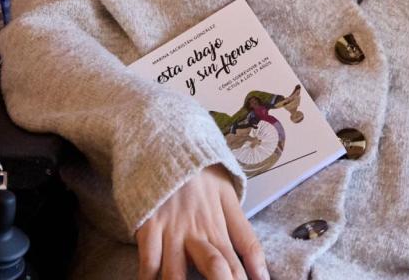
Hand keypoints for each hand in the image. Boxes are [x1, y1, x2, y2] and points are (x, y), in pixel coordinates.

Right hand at [136, 166, 267, 279]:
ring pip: (178, 272)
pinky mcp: (148, 226)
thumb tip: (260, 269)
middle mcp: (201, 228)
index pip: (246, 251)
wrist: (168, 143)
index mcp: (223, 219)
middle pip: (216, 267)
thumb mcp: (228, 195)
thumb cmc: (199, 173)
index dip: (254, 274)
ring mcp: (173, 228)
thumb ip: (243, 232)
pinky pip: (148, 261)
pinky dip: (149, 278)